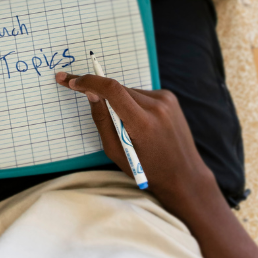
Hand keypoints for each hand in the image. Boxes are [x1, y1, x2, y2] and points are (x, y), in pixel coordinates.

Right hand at [55, 71, 217, 216]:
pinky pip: (142, 94)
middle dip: (102, 95)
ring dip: (121, 102)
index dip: (89, 82)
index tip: (73, 81)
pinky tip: (143, 124)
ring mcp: (166, 101)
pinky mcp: (171, 98)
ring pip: (130, 91)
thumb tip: (91, 93)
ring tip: (129, 127)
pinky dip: (135, 104)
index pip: (111, 90)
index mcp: (142, 123)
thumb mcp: (116, 152)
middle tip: (89, 100)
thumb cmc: (147, 170)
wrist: (184, 176)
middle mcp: (156, 107)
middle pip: (118, 90)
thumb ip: (101, 120)